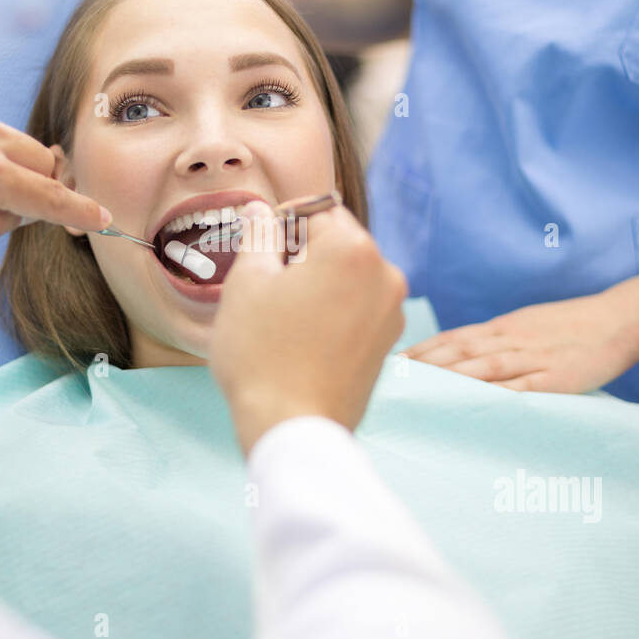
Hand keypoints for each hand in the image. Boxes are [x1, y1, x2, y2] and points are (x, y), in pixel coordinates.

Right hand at [210, 201, 407, 453]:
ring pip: (347, 275)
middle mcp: (385, 273)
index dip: (279, 226)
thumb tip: (260, 210)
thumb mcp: (247, 283)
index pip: (313, 209)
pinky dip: (333, 310)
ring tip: (284, 319)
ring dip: (318, 283)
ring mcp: (392, 311)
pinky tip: (304, 339)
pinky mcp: (388, 342)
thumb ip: (258, 236)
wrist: (292, 428)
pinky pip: (358, 307)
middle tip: (267, 290)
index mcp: (353, 249)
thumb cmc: (262, 355)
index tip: (259, 254)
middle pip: (336, 240)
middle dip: (301, 255)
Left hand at [405, 293, 638, 393]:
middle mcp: (511, 340)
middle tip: (393, 380)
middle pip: (459, 353)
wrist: (620, 318)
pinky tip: (473, 406)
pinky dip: (494, 396)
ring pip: (483, 369)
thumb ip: (498, 340)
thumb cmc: (573, 325)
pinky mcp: (555, 379)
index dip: (422, 350)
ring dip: (449, 380)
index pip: (453, 338)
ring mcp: (533, 359)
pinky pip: (521, 389)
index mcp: (503, 327)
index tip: (394, 362)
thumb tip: (465, 355)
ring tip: (420, 392)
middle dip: (424, 367)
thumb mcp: (528, 324)